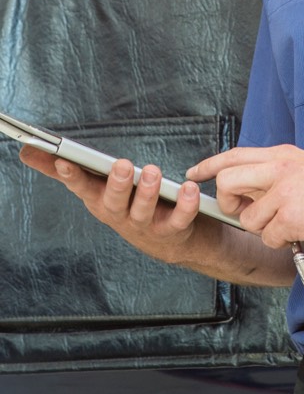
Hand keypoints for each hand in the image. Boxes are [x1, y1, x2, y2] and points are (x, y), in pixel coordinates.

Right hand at [20, 146, 203, 263]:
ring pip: (142, 212)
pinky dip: (185, 205)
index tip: (64, 160)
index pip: (81, 187)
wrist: (171, 242)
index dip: (72, 175)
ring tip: (152, 171)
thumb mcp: (96, 186)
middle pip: (112, 203)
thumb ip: (64, 169)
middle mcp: (119, 216)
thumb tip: (26, 151)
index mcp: (99, 201)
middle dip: (115, 184)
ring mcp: (145, 227)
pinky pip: (179, 220)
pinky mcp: (173, 231)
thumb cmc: (127, 204)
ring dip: (147, 192)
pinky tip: (188, 188)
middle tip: (121, 165)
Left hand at [186, 144, 303, 248]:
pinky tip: (301, 231)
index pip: (233, 155)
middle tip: (243, 213)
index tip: (193, 174)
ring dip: (264, 228)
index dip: (208, 165)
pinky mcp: (292, 217)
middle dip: (227, 204)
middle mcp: (278, 168)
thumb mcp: (303, 165)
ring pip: (248, 218)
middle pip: (226, 183)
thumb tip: (246, 184)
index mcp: (280, 154)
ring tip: (288, 223)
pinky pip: (269, 237)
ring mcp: (284, 192)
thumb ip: (274, 171)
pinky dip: (282, 240)